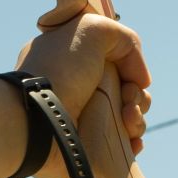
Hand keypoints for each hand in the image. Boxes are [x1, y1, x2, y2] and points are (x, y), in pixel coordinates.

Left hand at [17, 11, 149, 163]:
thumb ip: (122, 38)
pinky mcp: (87, 147)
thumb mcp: (91, 30)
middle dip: (137, 96)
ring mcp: (83, 120)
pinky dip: (132, 141)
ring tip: (128, 121)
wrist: (36, 120)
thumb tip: (141, 79)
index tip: (133, 78)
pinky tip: (132, 140)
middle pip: (126, 92)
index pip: (116, 65)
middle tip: (128, 101)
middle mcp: (79, 90)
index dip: (131, 71)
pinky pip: (121, 144)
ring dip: (137, 118)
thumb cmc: (59, 72)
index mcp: (74, 63)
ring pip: (128, 118)